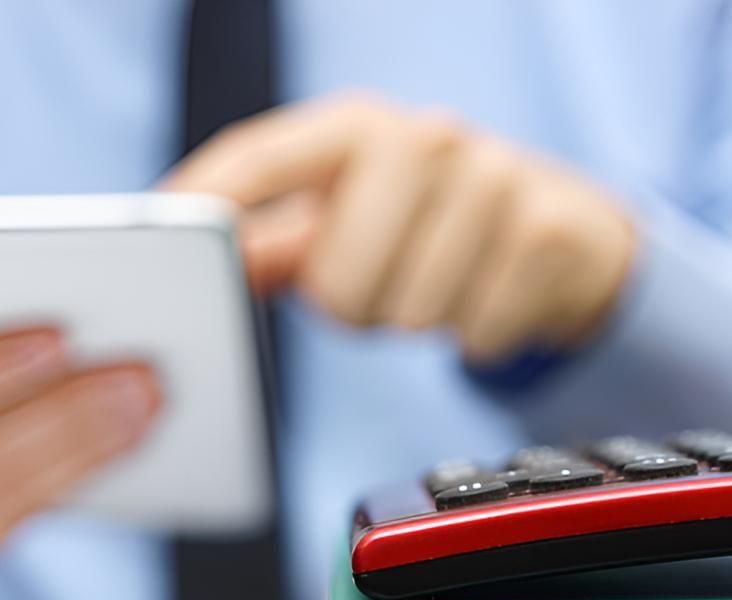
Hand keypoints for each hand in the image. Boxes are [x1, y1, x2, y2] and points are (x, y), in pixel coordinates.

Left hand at [167, 93, 637, 363]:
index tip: (162, 233)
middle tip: (387, 284)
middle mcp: (424, 137)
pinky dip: (479, 337)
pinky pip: (475, 335)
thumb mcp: (351, 219)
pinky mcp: (546, 230)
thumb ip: (269, 244)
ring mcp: (492, 177)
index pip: (259, 161)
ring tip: (441, 284)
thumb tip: (198, 263)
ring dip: (419, 323)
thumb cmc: (433, 228)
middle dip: (355, 307)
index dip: (206, 202)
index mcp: (357, 129)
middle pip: (335, 283)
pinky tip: (490, 297)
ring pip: (408, 317)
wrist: (569, 233)